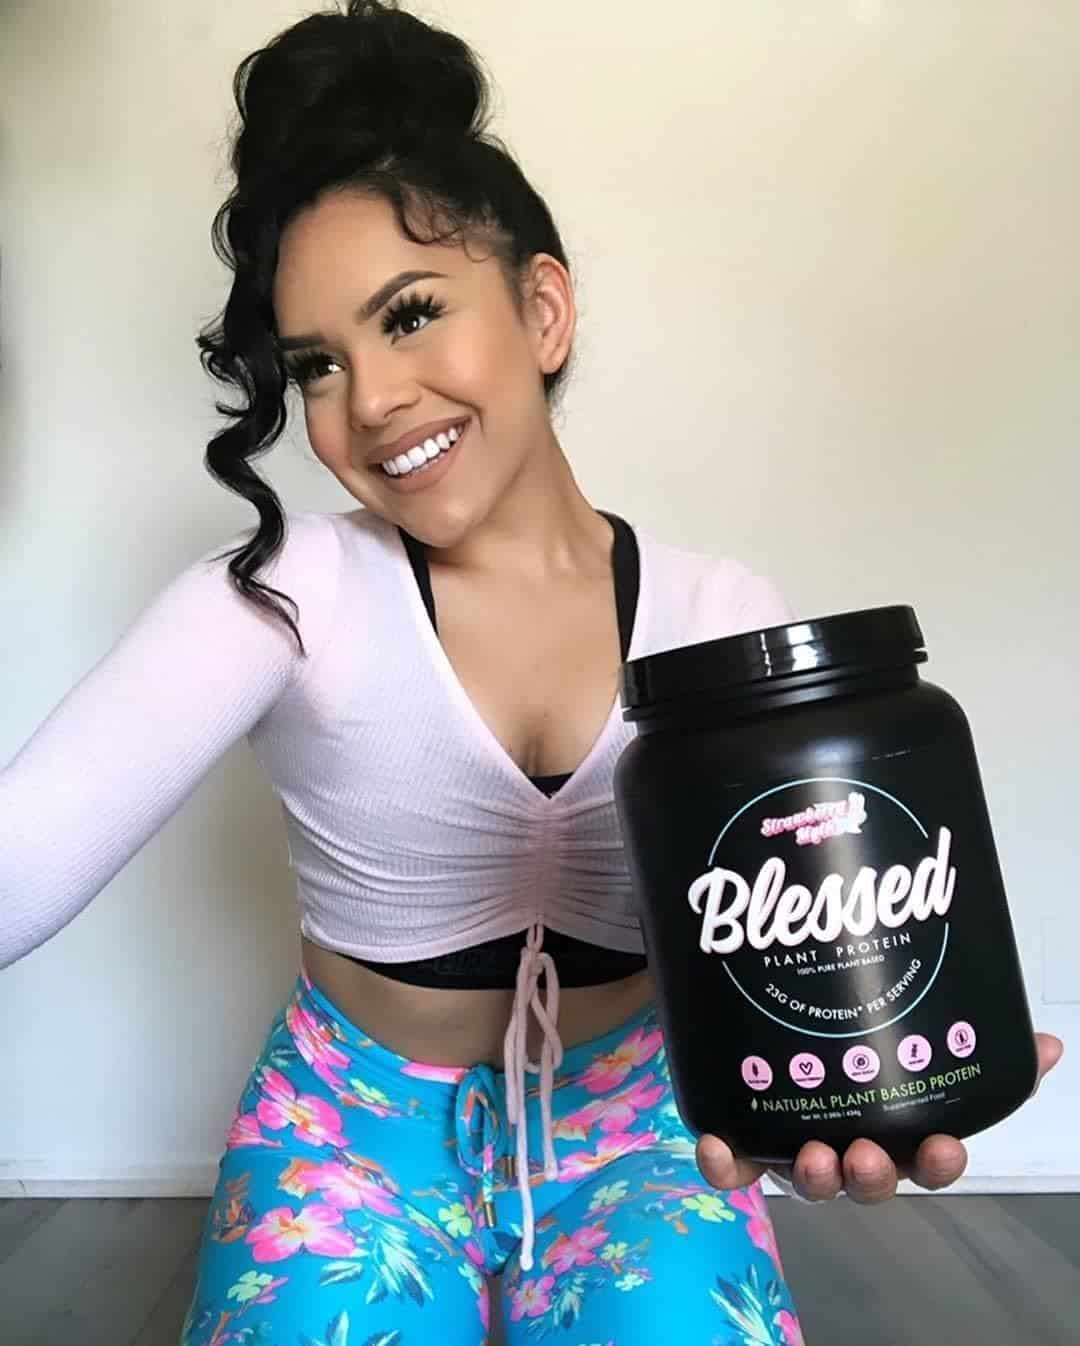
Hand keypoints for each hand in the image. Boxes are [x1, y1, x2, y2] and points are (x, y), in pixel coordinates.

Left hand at [697, 1032, 1063, 1203]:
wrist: (768, 1014)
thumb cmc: (851, 1036)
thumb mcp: (915, 1030)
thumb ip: (977, 1037)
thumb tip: (1046, 1046)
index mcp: (894, 1128)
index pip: (927, 1159)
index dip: (939, 1162)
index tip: (945, 1149)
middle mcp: (848, 1144)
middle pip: (866, 1178)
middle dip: (869, 1175)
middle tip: (864, 1154)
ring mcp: (796, 1145)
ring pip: (808, 1179)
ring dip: (812, 1175)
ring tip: (810, 1155)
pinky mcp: (745, 1137)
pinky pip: (734, 1162)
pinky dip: (724, 1162)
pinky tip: (715, 1144)